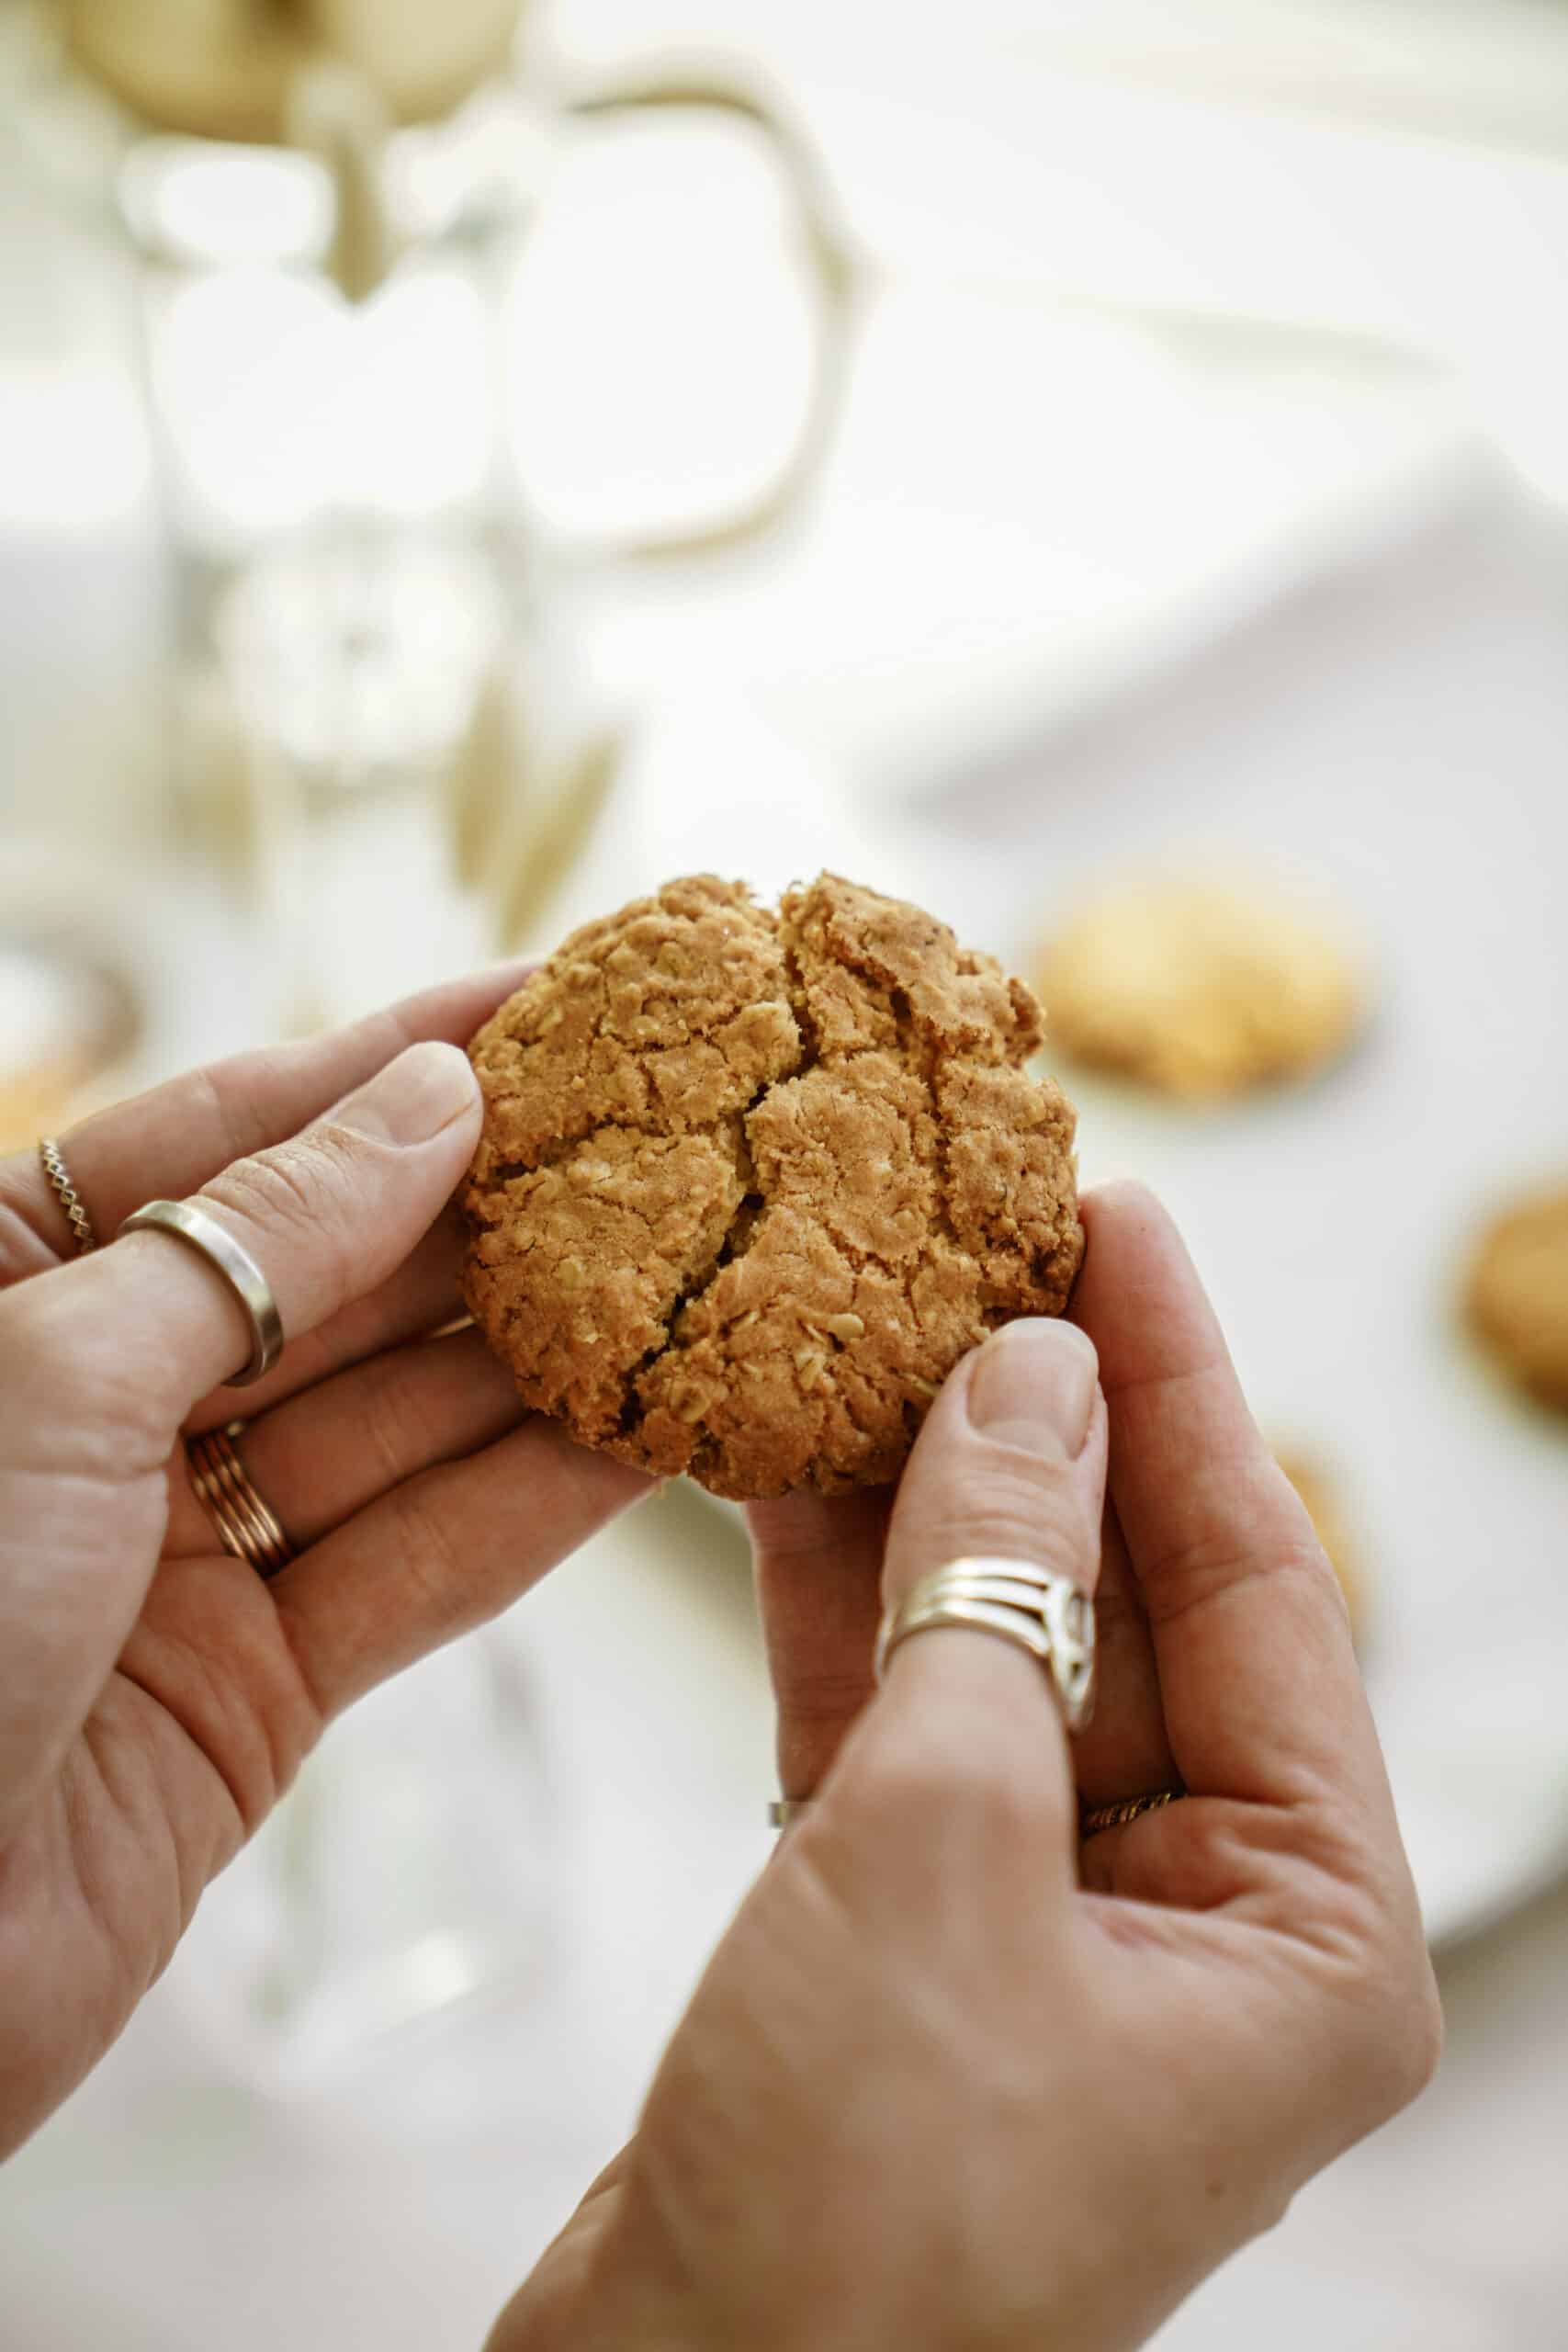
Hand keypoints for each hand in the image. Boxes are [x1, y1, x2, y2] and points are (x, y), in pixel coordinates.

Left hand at [0, 971, 649, 2156]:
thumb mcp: (56, 1378)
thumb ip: (258, 1240)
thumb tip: (431, 1097)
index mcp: (0, 1279)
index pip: (233, 1132)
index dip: (398, 1060)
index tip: (557, 1000)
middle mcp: (96, 1400)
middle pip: (335, 1274)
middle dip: (500, 1205)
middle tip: (674, 1130)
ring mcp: (177, 1548)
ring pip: (399, 1420)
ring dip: (548, 1352)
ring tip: (701, 1261)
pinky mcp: (251, 1689)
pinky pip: (417, 1565)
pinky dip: (534, 1503)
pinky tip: (652, 1430)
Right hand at [492, 1183, 1438, 2351]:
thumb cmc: (859, 2204)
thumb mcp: (940, 1845)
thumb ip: (994, 1589)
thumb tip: (1031, 1369)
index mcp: (1308, 1934)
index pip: (1265, 1589)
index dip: (1183, 1385)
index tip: (1119, 1218)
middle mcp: (1207, 1920)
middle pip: (1137, 1600)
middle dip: (1049, 1421)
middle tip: (983, 1232)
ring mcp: (1058, 1917)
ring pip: (1007, 1642)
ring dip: (930, 1488)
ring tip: (867, 1309)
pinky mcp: (921, 1922)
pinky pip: (906, 1715)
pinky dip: (848, 1594)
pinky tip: (786, 1461)